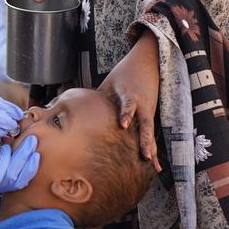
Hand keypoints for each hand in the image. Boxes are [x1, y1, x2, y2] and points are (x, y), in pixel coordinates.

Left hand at [0, 136, 39, 194]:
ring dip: (7, 160)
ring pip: (1, 177)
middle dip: (24, 159)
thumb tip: (15, 133)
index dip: (31, 169)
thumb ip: (2, 148)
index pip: (21, 181)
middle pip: (14, 177)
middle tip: (30, 141)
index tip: (37, 153)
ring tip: (6, 145)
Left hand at [97, 30, 161, 171]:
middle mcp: (142, 104)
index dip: (126, 113)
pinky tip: (155, 166)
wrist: (148, 62)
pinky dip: (152, 148)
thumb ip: (97, 97)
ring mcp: (148, 111)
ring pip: (150, 132)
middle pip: (145, 123)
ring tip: (152, 164)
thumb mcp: (109, 82)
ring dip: (151, 148)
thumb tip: (72, 108)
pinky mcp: (151, 116)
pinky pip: (151, 133)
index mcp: (129, 94)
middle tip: (145, 155)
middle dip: (144, 139)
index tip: (123, 124)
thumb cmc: (124, 73)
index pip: (128, 104)